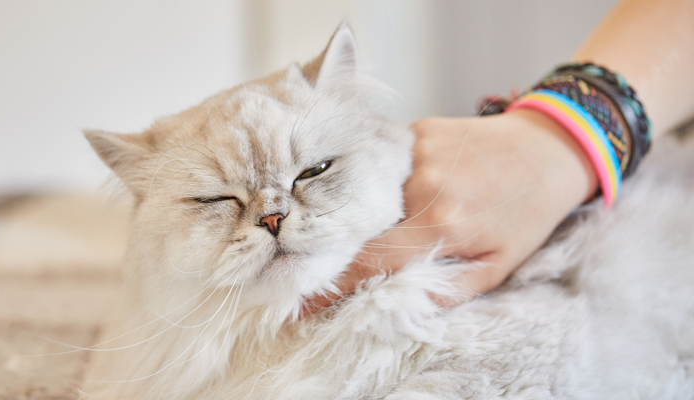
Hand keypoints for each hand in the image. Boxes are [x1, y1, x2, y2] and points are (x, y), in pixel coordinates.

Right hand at [304, 109, 597, 313]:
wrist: (549, 148)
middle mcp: (421, 183)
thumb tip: (391, 306)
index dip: (330, 284)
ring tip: (345, 227)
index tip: (301, 301)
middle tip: (315, 263)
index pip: (368, 260)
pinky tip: (376, 191)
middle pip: (356, 224)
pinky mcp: (413, 131)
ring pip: (361, 192)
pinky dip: (370, 183)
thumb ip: (443, 291)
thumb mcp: (496, 268)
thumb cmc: (525, 214)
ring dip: (352, 213)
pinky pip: (375, 165)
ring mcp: (414, 151)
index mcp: (442, 223)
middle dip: (332, 248)